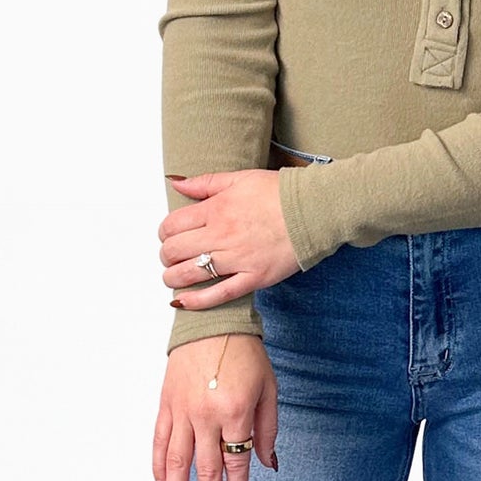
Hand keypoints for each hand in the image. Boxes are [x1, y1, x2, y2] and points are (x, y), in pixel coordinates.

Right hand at [155, 334, 277, 480]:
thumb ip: (267, 429)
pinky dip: (159, 467)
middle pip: (205, 471)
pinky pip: (160, 442)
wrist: (212, 321)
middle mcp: (206, 416)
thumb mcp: (269, 389)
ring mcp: (182, 411)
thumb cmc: (246, 354)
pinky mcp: (166, 404)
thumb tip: (266, 464)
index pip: (235, 463)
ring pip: (177, 462)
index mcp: (235, 412)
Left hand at [159, 168, 299, 311]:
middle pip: (175, 251)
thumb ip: (205, 183)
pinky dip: (197, 301)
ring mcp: (238, 259)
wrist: (315, 210)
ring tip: (173, 277)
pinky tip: (183, 301)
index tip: (169, 236)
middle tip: (171, 257)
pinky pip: (219, 294)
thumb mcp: (239, 178)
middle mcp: (222, 235)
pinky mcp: (254, 277)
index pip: (172, 225)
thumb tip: (176, 184)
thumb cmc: (280, 193)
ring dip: (173, 278)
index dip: (164, 233)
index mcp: (216, 209)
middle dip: (167, 256)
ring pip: (189, 274)